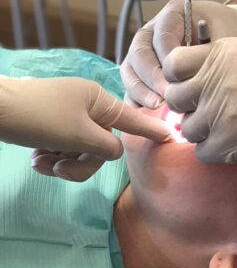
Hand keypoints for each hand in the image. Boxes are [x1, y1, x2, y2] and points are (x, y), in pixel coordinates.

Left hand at [0, 75, 169, 180]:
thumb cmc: (41, 117)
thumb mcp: (78, 135)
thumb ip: (105, 147)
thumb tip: (115, 152)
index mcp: (99, 100)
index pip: (132, 118)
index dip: (150, 129)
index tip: (170, 136)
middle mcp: (87, 107)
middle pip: (101, 145)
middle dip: (80, 162)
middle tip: (59, 167)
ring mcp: (68, 117)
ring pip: (81, 151)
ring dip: (62, 163)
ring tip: (40, 162)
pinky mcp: (51, 127)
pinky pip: (63, 149)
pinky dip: (50, 158)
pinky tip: (35, 159)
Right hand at [120, 0, 236, 107]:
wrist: (228, 30)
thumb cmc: (226, 31)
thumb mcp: (225, 36)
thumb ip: (211, 53)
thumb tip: (198, 80)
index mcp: (172, 15)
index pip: (161, 38)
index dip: (168, 62)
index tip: (180, 82)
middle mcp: (153, 29)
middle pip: (139, 53)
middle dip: (151, 78)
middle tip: (166, 98)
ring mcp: (144, 48)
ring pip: (131, 69)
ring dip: (140, 90)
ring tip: (158, 106)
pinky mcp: (142, 68)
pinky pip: (131, 82)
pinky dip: (136, 98)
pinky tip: (148, 114)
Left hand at [164, 36, 236, 163]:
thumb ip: (225, 53)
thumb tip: (205, 62)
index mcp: (220, 55)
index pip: (173, 64)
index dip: (179, 74)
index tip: (192, 80)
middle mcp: (214, 85)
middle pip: (174, 98)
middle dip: (187, 102)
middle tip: (206, 105)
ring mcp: (219, 117)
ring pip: (187, 127)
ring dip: (202, 127)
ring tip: (224, 123)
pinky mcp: (229, 145)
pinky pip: (202, 151)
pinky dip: (214, 148)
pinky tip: (232, 139)